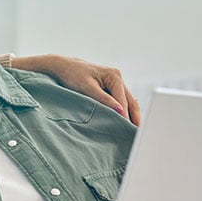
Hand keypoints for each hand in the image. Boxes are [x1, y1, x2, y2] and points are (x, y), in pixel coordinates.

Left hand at [11, 54, 141, 124]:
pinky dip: (126, 111)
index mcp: (114, 75)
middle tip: (138, 134)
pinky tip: (126, 122)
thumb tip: (119, 111)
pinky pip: (122, 101)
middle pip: (131, 101)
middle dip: (135, 117)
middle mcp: (118, 77)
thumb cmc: (73, 75)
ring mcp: (116, 82)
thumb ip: (103, 99)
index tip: (127, 130)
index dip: (126, 116)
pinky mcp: (112, 87)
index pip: (123, 100)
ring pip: (129, 101)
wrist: (63, 66)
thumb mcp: (87, 88)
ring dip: (132, 115)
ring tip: (133, 131)